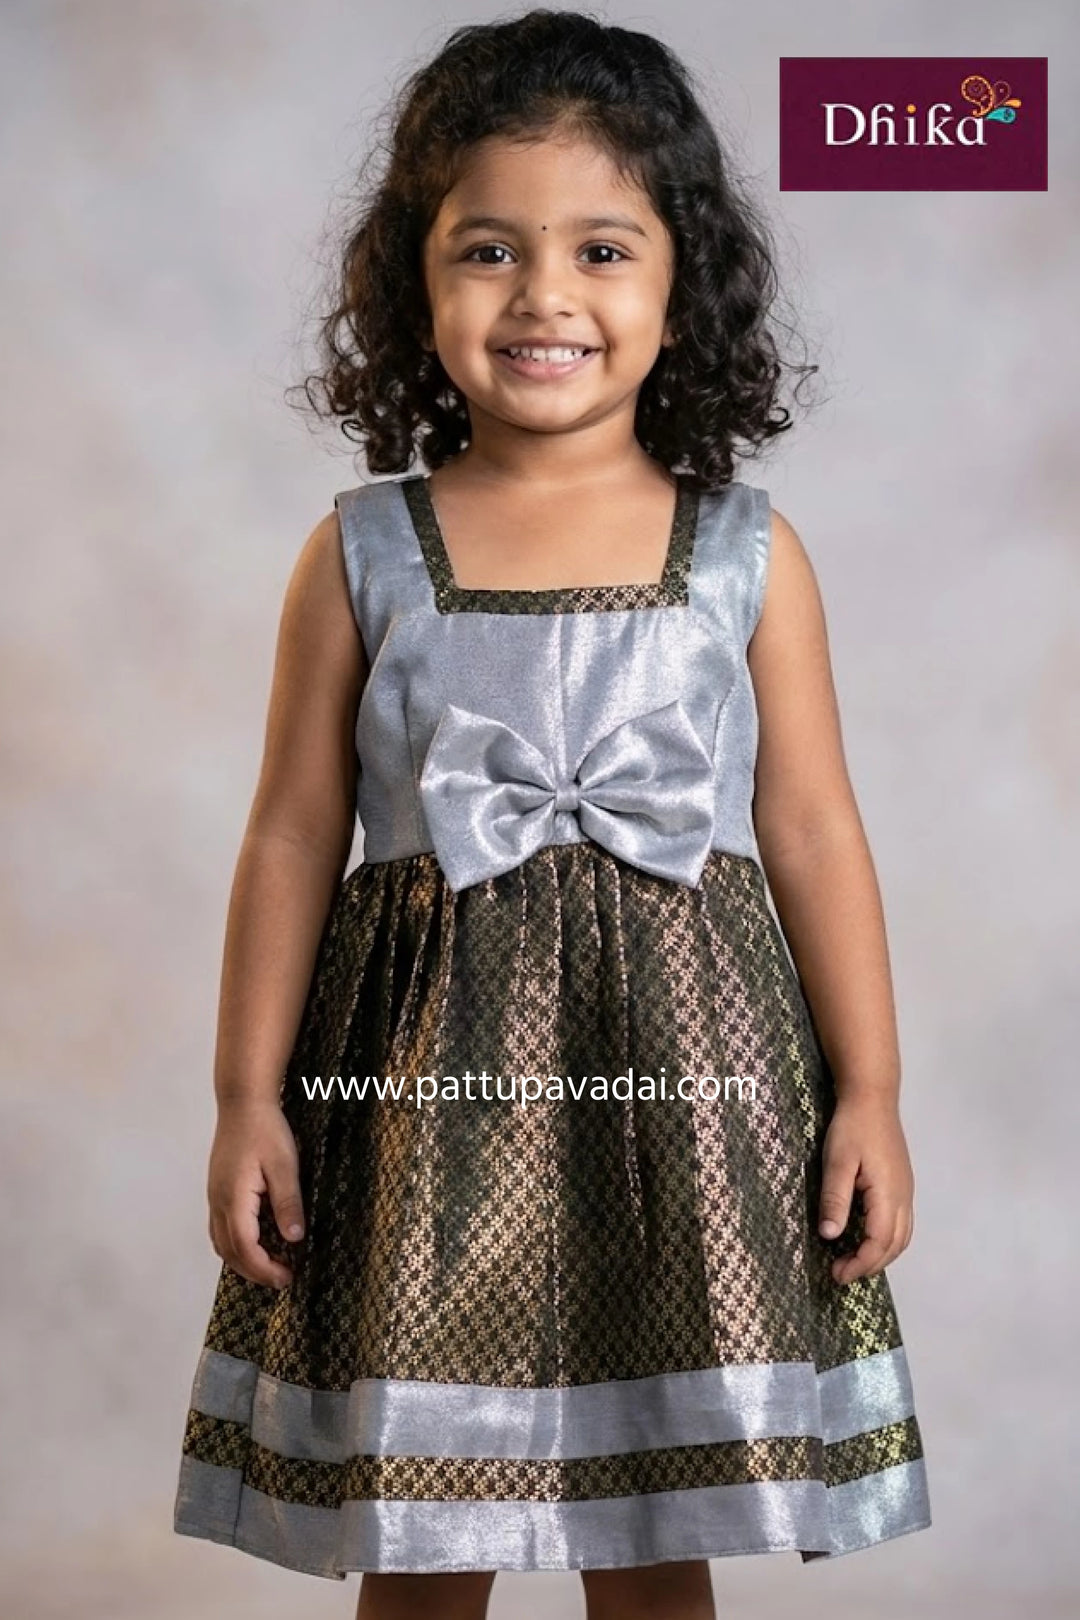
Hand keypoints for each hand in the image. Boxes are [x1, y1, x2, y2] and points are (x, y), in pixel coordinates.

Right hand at [207, 1098, 304, 1288]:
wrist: (242, 1102)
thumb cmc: (265, 1129)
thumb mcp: (285, 1165)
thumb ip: (288, 1202)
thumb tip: (294, 1239)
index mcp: (233, 1199)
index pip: (245, 1249)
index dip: (265, 1270)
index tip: (288, 1278)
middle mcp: (218, 1202)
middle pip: (230, 1252)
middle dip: (255, 1272)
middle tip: (283, 1279)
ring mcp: (215, 1196)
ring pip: (221, 1242)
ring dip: (243, 1261)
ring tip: (270, 1267)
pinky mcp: (218, 1190)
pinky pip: (220, 1228)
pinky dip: (235, 1245)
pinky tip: (255, 1242)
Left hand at [818, 1096, 914, 1283]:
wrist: (872, 1098)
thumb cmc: (852, 1127)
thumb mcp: (836, 1162)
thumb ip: (835, 1199)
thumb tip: (830, 1235)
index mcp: (888, 1195)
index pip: (879, 1243)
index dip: (859, 1263)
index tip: (836, 1274)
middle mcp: (904, 1197)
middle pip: (894, 1245)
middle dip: (869, 1265)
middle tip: (841, 1273)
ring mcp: (906, 1191)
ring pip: (901, 1236)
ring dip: (880, 1255)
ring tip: (853, 1261)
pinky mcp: (902, 1184)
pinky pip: (901, 1223)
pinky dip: (886, 1239)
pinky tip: (865, 1237)